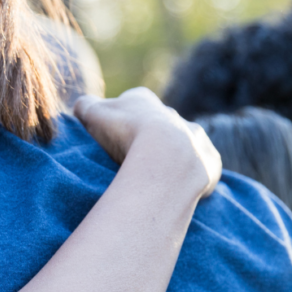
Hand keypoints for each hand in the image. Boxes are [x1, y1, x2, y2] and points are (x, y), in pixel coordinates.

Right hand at [73, 88, 220, 199]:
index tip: (112, 139)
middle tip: (132, 164)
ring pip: (183, 148)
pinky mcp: (210, 162)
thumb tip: (82, 107)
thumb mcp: (93, 115)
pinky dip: (191, 179)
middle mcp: (173, 115)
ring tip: (156, 181)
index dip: (118, 122)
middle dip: (147, 142)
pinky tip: (179, 191)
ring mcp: (195, 138)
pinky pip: (201, 170)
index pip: (129, 106)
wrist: (166, 156)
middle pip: (157, 127)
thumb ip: (85, 107)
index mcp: (143, 101)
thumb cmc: (125, 133)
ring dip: (172, 161)